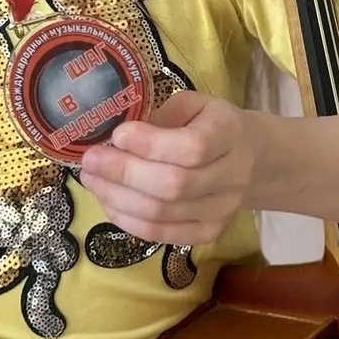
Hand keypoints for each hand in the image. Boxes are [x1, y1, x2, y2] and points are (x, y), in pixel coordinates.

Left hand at [80, 91, 259, 245]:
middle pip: (173, 185)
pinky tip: (108, 200)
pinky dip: (127, 219)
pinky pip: (160, 233)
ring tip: (92, 180)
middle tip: (90, 161)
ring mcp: (222, 210)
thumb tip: (114, 140)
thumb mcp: (191, 104)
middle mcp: (233, 175)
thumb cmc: (208, 124)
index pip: (192, 148)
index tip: (117, 135)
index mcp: (229, 133)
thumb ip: (158, 118)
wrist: (249, 158)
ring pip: (162, 213)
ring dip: (117, 198)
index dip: (149, 144)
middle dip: (123, 173)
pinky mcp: (208, 233)